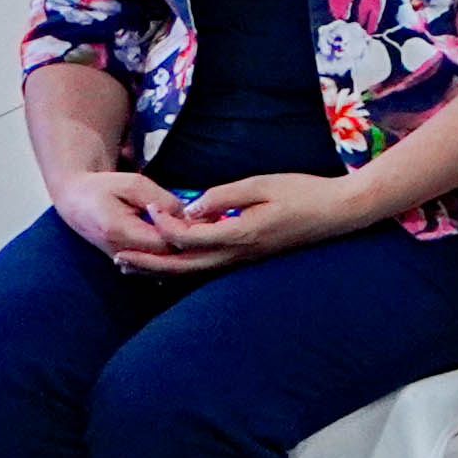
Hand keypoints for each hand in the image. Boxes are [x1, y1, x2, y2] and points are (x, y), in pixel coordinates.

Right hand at [51, 164, 217, 274]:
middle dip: (189, 245)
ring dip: (182, 254)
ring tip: (200, 236)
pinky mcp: (124, 262)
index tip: (205, 219)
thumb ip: (163, 201)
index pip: (165, 243)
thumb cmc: (104, 187)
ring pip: (161, 267)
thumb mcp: (134, 184)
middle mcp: (118, 252)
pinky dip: (171, 259)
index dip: (187, 233)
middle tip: (210, 228)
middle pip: (166, 259)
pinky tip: (186, 246)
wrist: (75, 200)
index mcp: (118, 231)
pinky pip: (153, 267)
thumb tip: (188, 218)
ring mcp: (120, 261)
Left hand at [152, 168, 352, 269]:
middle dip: (149, 262)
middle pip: (184, 265)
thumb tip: (191, 205)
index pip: (190, 236)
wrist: (339, 213)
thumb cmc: (305, 193)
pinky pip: (209, 271)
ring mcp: (245, 260)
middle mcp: (239, 254)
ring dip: (161, 271)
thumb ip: (224, 195)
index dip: (165, 225)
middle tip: (118, 258)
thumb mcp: (263, 184)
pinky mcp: (249, 259)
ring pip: (194, 273)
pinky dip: (183, 271)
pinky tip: (170, 269)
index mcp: (240, 233)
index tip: (150, 209)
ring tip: (132, 269)